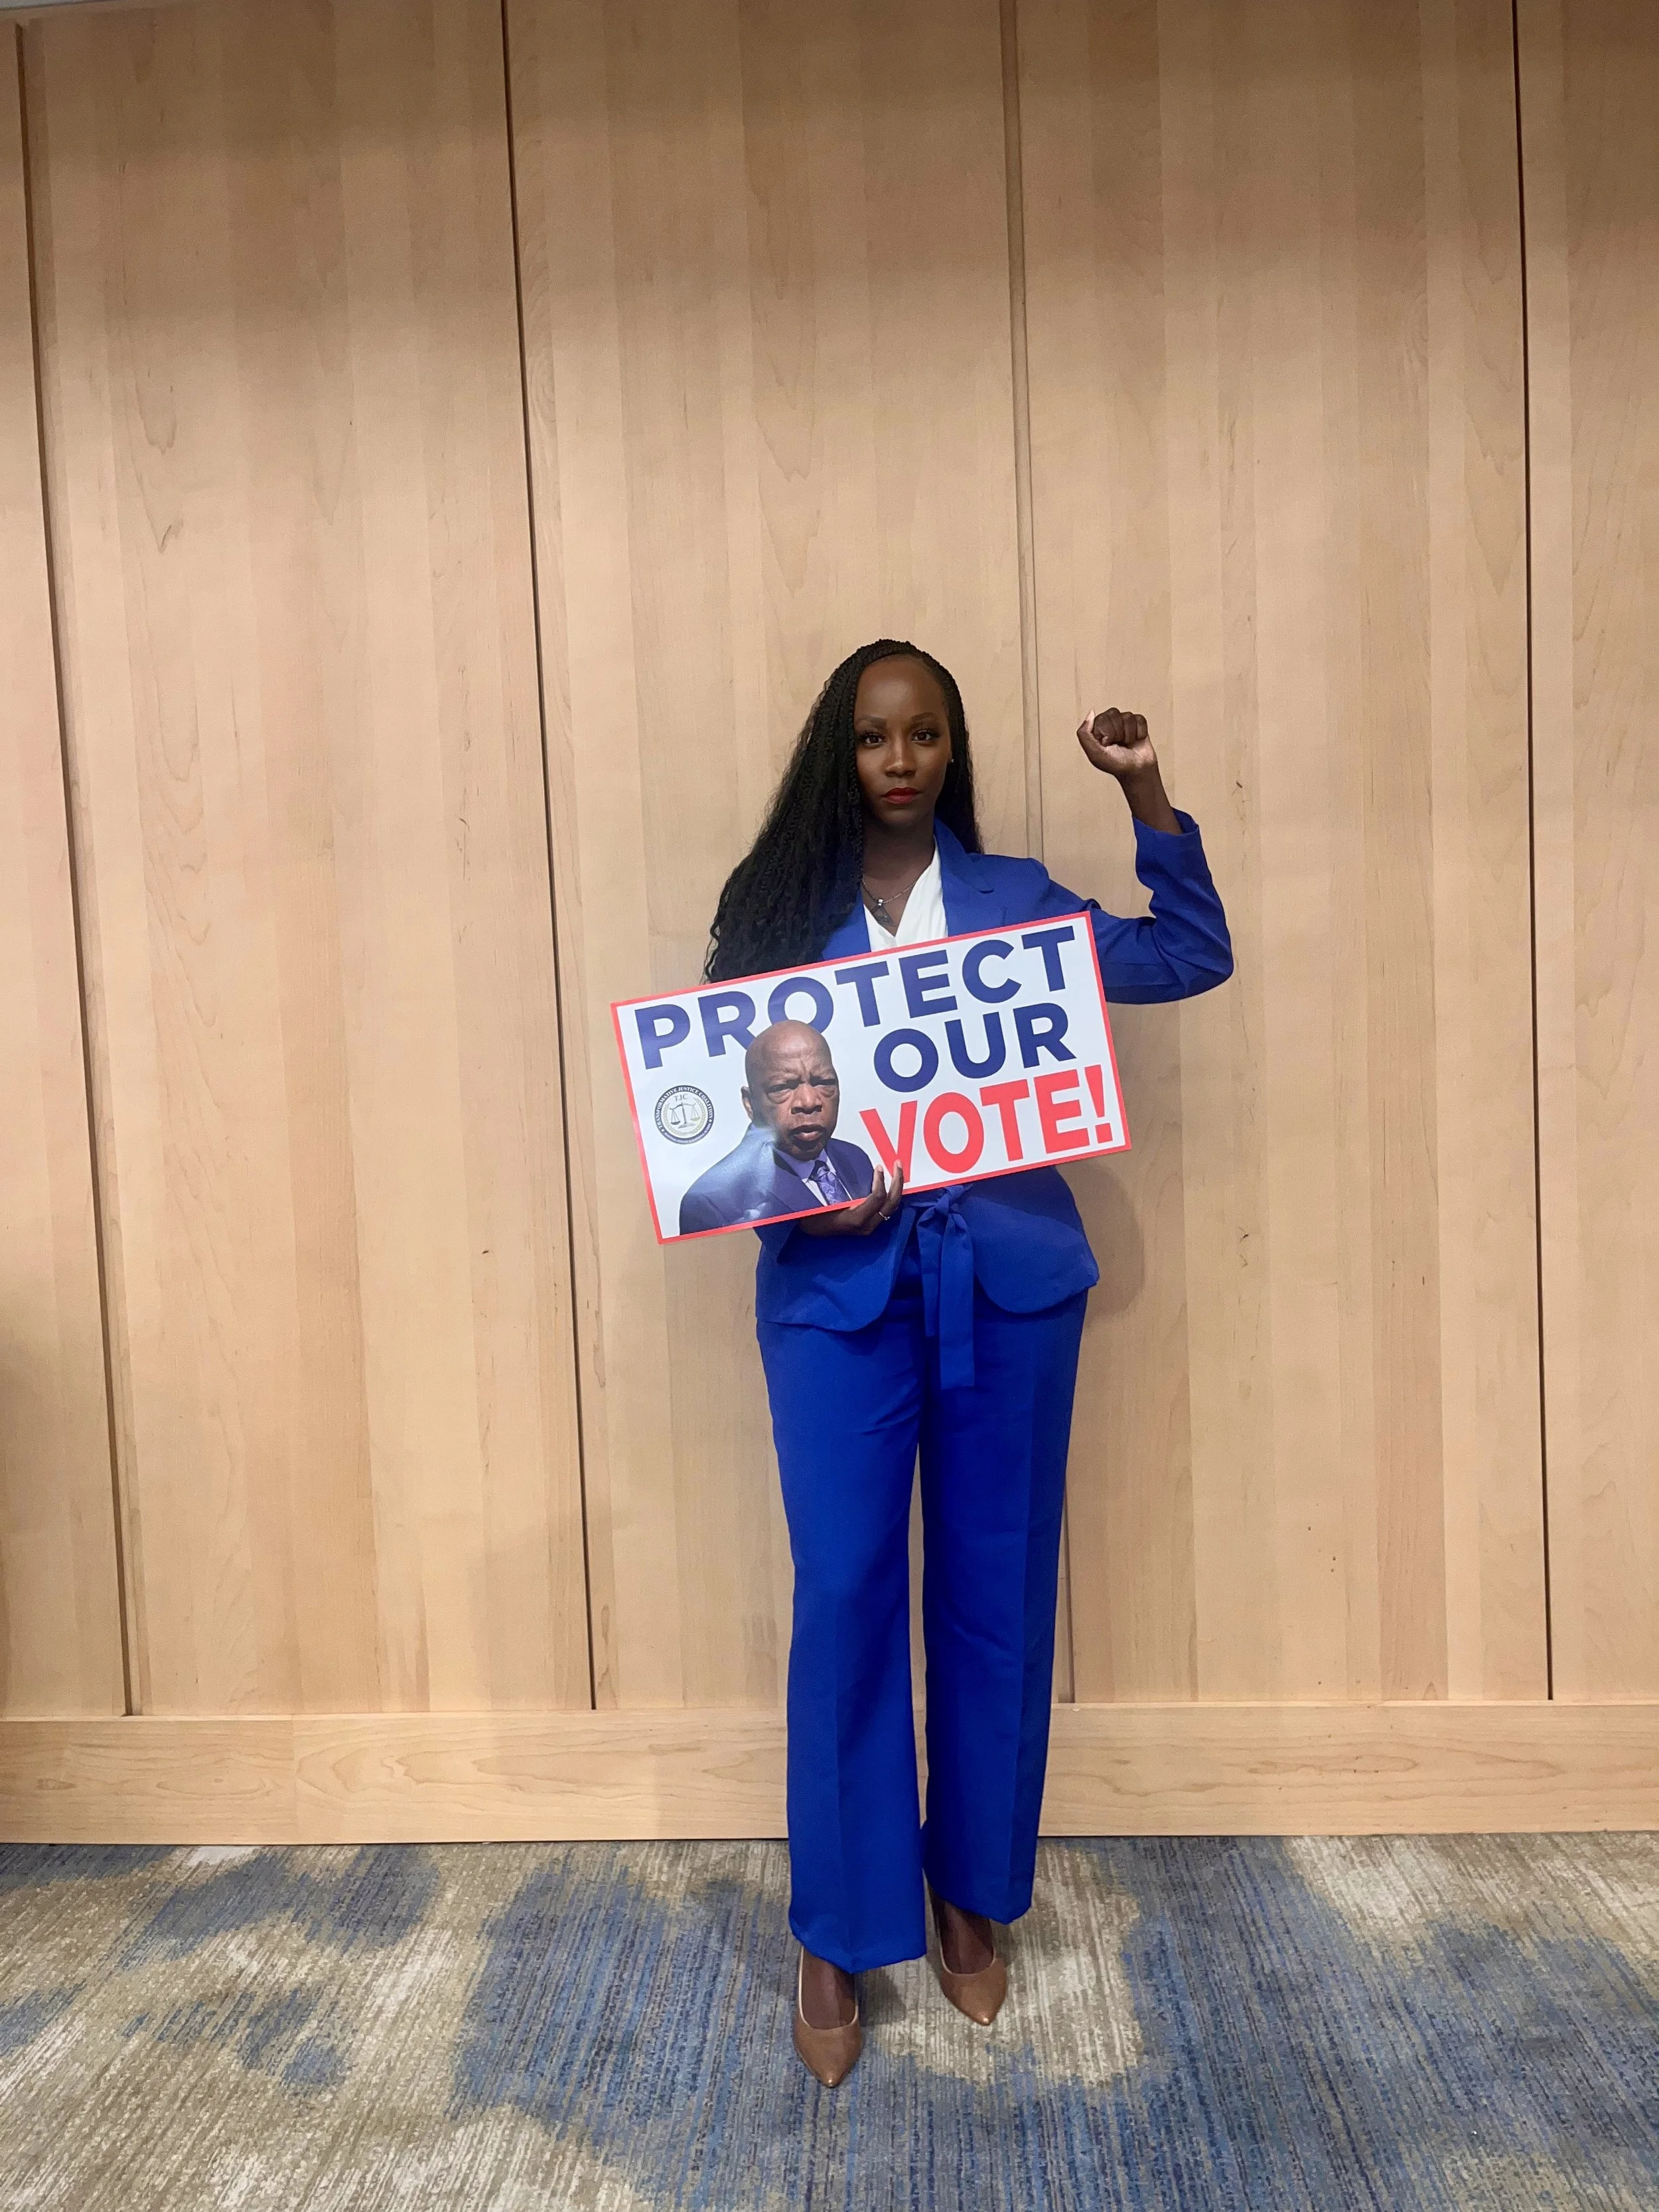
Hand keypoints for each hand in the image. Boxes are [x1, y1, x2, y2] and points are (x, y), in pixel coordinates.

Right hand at [799, 1163, 904, 1235]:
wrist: (813, 1233)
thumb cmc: (814, 1216)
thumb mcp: (823, 1202)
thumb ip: (838, 1190)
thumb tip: (847, 1165)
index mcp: (856, 1219)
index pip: (877, 1198)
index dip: (880, 1180)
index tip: (878, 1167)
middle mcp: (867, 1225)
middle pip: (891, 1203)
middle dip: (897, 1182)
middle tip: (898, 1164)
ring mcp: (870, 1227)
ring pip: (892, 1207)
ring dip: (896, 1188)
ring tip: (897, 1170)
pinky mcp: (870, 1225)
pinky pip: (886, 1209)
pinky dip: (891, 1195)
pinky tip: (890, 1183)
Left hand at [1076, 707, 1179, 832]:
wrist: (1137, 771)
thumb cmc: (1115, 764)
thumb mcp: (1094, 753)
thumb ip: (1084, 733)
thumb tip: (1091, 712)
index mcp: (1097, 728)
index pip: (1101, 718)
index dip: (1107, 733)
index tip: (1107, 745)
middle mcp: (1110, 723)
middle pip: (1114, 713)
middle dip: (1118, 733)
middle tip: (1118, 745)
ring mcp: (1124, 722)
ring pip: (1127, 716)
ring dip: (1129, 734)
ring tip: (1127, 744)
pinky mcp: (1138, 724)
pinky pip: (1139, 719)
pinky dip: (1139, 732)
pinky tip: (1136, 740)